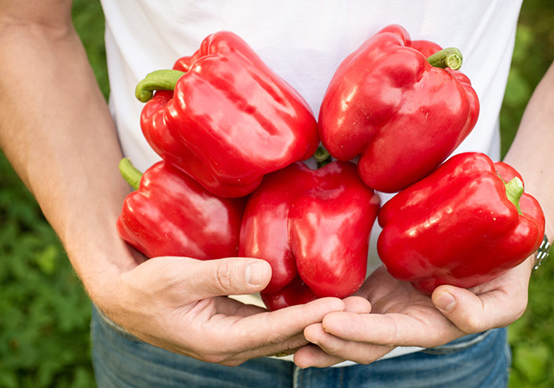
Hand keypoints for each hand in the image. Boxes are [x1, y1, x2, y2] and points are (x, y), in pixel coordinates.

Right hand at [95, 251, 345, 365]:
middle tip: (363, 305)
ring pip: (285, 333)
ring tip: (352, 302)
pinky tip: (318, 300)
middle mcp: (232, 347)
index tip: (341, 305)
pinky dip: (298, 315)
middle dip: (326, 322)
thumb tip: (266, 271)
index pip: (274, 330)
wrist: (123, 299)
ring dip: (318, 319)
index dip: (309, 318)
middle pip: (289, 338)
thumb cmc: (145, 287)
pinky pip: (274, 324)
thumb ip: (220, 274)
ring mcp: (235, 339)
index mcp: (218, 341)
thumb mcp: (177, 277)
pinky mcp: (235, 326)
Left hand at [294, 258, 533, 366]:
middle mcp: (405, 322)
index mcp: (431, 328)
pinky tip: (299, 303)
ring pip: (349, 325)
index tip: (329, 323)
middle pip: (362, 340)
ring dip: (321, 330)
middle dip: (330, 340)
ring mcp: (389, 304)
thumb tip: (443, 300)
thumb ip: (479, 312)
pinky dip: (324, 306)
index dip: (358, 334)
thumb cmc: (506, 273)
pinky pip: (347, 300)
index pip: (389, 336)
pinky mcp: (378, 285)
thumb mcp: (507, 299)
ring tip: (289, 326)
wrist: (494, 245)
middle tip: (300, 330)